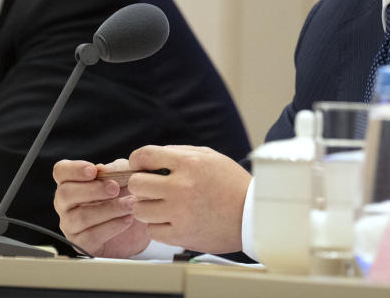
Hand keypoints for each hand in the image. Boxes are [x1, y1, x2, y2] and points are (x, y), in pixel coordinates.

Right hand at [52, 158, 150, 257]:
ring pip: (80, 217)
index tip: (93, 170)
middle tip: (115, 188)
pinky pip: (91, 236)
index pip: (61, 172)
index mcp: (72, 182)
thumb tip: (101, 169)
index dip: (73, 170)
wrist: (140, 220)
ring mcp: (71, 225)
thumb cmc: (126, 193)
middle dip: (92, 190)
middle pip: (65, 194)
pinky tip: (127, 219)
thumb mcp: (124, 175)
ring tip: (130, 204)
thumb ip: (114, 169)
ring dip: (109, 209)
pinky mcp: (82, 244)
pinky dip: (112, 226)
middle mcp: (66, 204)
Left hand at [127, 145, 250, 253]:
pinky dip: (158, 226)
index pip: (144, 156)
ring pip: (140, 209)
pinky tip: (170, 220)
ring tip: (161, 206)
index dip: (136, 160)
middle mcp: (181, 187)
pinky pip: (152, 231)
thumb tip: (150, 158)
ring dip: (147, 207)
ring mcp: (180, 213)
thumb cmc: (232, 184)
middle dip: (140, 184)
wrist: (253, 215)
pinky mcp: (182, 235)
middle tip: (150, 188)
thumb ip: (179, 153)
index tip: (139, 166)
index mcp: (188, 163)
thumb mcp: (209, 157)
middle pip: (136, 184)